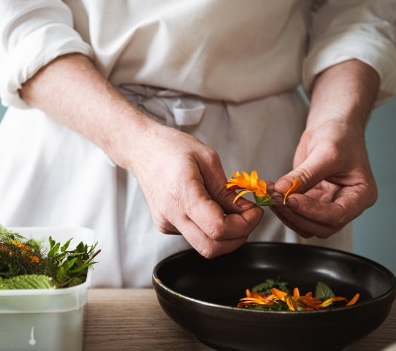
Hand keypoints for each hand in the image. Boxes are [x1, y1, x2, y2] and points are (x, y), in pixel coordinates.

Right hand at [126, 123, 263, 257]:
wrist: (141, 149)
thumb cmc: (170, 147)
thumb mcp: (206, 158)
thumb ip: (226, 189)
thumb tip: (244, 210)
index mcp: (182, 194)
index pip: (218, 229)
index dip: (244, 225)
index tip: (254, 212)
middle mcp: (171, 214)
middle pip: (211, 248)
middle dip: (238, 238)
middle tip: (248, 218)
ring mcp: (166, 223)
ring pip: (204, 246)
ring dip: (225, 236)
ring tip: (231, 211)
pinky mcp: (165, 225)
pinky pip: (194, 236)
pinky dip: (209, 228)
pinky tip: (209, 208)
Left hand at [270, 60, 379, 237]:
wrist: (332, 127)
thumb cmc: (340, 135)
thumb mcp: (325, 152)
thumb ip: (304, 174)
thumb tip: (282, 190)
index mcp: (361, 195)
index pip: (338, 214)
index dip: (313, 211)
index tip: (292, 200)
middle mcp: (347, 204)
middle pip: (321, 225)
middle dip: (297, 214)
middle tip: (277, 198)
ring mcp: (328, 204)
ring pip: (306, 224)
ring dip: (287, 214)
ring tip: (272, 195)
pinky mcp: (312, 200)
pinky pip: (297, 213)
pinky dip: (283, 207)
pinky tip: (273, 194)